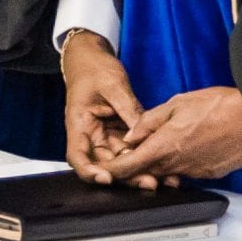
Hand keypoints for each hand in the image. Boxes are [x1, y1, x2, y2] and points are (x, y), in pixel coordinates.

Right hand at [60, 31, 149, 185]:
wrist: (92, 58)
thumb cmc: (94, 68)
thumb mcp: (113, 85)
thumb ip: (129, 110)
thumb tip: (145, 135)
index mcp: (79, 123)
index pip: (77, 156)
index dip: (90, 171)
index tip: (107, 178)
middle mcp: (90, 134)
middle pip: (104, 163)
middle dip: (126, 176)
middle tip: (150, 182)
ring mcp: (105, 134)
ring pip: (121, 159)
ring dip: (139, 170)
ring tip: (164, 178)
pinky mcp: (118, 131)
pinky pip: (131, 148)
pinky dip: (145, 156)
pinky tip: (163, 162)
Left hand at [103, 86, 241, 187]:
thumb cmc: (219, 105)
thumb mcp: (177, 103)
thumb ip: (150, 121)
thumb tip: (131, 137)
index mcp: (165, 146)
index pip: (130, 166)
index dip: (113, 171)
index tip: (102, 174)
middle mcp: (179, 165)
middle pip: (149, 172)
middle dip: (137, 168)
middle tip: (130, 156)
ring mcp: (198, 172)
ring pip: (170, 173)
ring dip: (161, 165)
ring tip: (165, 146)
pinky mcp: (214, 173)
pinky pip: (190, 172)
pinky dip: (182, 163)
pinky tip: (190, 146)